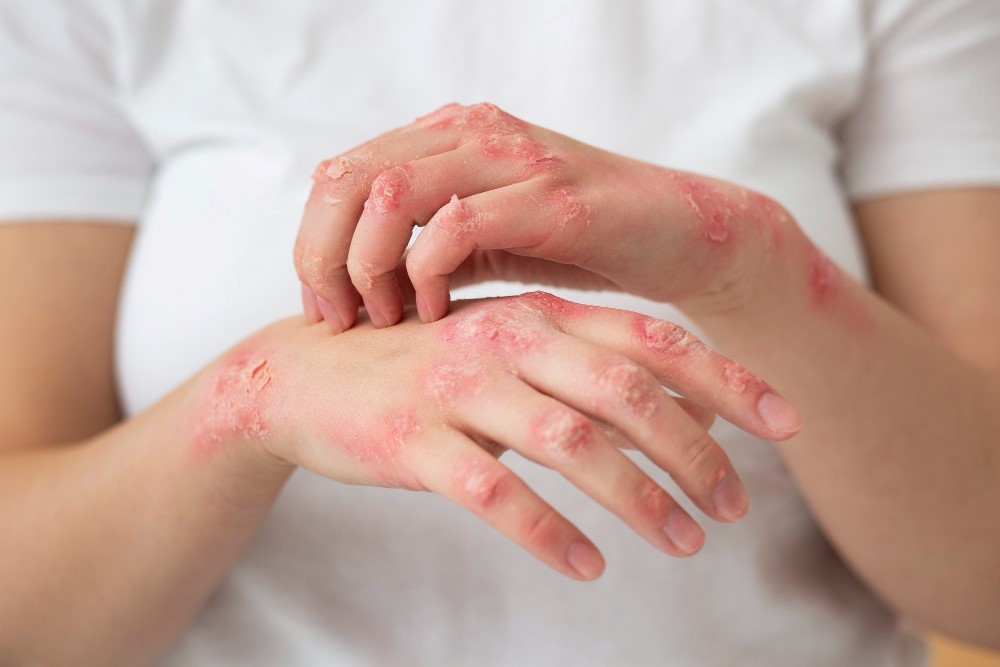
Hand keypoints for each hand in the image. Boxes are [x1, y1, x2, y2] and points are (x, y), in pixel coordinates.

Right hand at [193, 292, 800, 579]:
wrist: (307, 378)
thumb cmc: (425, 366)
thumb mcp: (510, 352)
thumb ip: (590, 372)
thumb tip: (694, 414)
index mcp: (536, 313)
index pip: (651, 339)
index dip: (725, 379)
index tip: (785, 422)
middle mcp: (506, 342)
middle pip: (625, 393)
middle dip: (694, 453)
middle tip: (736, 507)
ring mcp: (459, 390)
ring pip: (572, 445)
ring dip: (638, 499)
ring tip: (685, 543)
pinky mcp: (416, 442)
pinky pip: (496, 495)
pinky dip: (549, 533)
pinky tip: (588, 566)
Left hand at [294, 102, 791, 330]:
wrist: (680, 236)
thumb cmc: (580, 244)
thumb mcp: (485, 239)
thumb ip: (424, 243)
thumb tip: (352, 284)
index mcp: (446, 135)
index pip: (341, 173)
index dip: (313, 243)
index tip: (325, 308)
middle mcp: (469, 131)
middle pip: (348, 178)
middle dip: (323, 256)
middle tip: (337, 318)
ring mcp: (510, 156)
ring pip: (390, 192)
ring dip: (368, 266)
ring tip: (381, 319)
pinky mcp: (549, 195)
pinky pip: (455, 224)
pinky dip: (426, 272)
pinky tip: (434, 312)